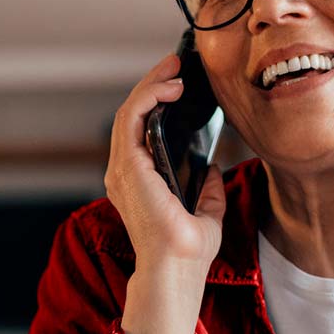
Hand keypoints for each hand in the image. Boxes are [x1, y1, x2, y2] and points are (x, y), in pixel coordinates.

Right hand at [105, 53, 226, 273]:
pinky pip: (132, 119)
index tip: (177, 84)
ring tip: (174, 68)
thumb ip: (206, 189)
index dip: (154, 103)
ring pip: (129, 112)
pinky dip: (148, 97)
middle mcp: (124, 174)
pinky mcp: (127, 166)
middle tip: (175, 64)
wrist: (177, 269)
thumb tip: (212, 167)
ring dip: (150, 85)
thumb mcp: (206, 212)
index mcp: (138, 182)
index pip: (140, 131)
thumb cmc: (187, 252)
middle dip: (152, 85)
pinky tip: (170, 87)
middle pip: (132, 115)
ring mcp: (122, 169)